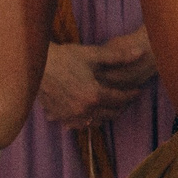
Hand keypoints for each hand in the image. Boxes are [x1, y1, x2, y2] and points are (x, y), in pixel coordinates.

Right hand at [37, 31, 157, 130]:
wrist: (36, 64)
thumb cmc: (65, 57)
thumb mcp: (93, 54)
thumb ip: (119, 56)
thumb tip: (141, 52)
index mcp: (94, 94)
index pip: (120, 99)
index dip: (131, 95)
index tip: (137, 91)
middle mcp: (83, 109)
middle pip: (111, 113)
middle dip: (121, 106)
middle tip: (126, 99)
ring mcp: (70, 115)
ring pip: (96, 121)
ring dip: (106, 115)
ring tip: (111, 106)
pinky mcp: (59, 117)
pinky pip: (79, 124)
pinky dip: (88, 120)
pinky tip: (91, 113)